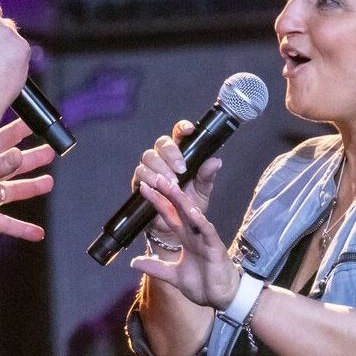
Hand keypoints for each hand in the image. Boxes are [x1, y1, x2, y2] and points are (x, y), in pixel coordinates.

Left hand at [0, 118, 54, 240]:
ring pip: (12, 191)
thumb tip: (18, 155)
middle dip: (31, 158)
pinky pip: (7, 224)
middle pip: (10, 164)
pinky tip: (38, 234)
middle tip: (49, 152)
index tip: (34, 123)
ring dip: (31, 187)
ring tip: (48, 182)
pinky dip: (23, 229)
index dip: (18, 131)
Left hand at [128, 170, 241, 309]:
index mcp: (186, 238)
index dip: (157, 202)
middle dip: (168, 193)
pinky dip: (200, 221)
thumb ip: (156, 267)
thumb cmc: (204, 285)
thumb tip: (133, 262)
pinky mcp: (215, 248)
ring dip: (182, 201)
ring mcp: (205, 239)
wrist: (223, 299)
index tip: (144, 189)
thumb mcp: (174, 276)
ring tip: (171, 187)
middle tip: (156, 177)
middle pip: (180, 210)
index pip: (169, 216)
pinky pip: (207, 231)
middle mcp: (195, 235)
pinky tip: (192, 211)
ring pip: (193, 216)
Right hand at [133, 120, 223, 239]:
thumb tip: (216, 161)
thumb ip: (207, 175)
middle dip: (171, 154)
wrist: (175, 227)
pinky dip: (150, 179)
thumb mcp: (202, 190)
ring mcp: (150, 168)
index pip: (179, 135)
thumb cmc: (189, 205)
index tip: (189, 130)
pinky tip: (158, 186)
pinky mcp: (140, 181)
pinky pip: (140, 173)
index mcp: (180, 155)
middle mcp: (163, 158)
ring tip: (172, 183)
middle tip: (181, 169)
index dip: (182, 128)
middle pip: (161, 143)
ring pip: (149, 157)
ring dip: (161, 168)